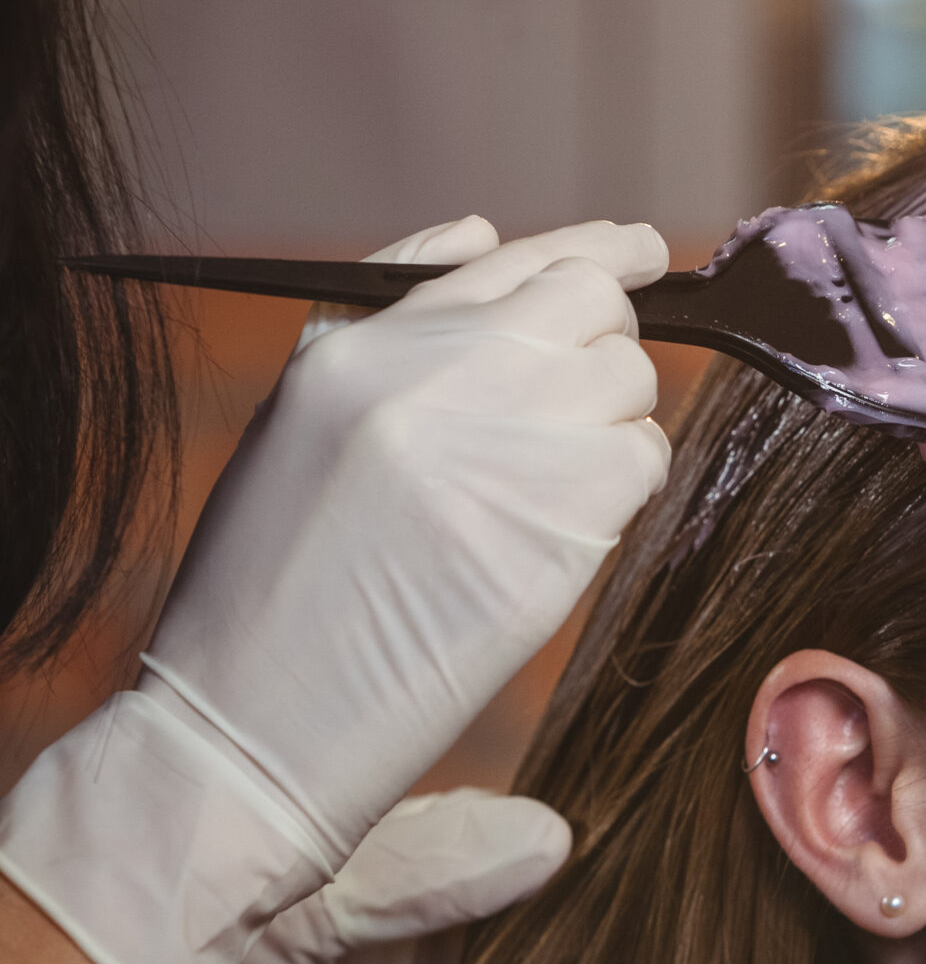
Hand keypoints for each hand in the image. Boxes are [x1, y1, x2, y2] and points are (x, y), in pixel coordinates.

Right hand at [0, 213, 667, 963]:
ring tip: (540, 487)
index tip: (640, 250)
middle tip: (571, 408)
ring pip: (628, 381)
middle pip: (592, 305)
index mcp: (361, 344)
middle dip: (599, 345)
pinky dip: (620, 488)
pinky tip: (557, 531)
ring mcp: (500, 447)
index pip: (512, 257)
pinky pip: (641, 463)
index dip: (594, 249)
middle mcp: (433, 377)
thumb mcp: (298, 419)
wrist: (246, 731)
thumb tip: (489, 232)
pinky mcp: (554, 528)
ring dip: (610, 422)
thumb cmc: (268, 585)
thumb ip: (394, 321)